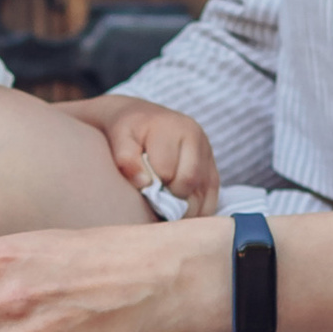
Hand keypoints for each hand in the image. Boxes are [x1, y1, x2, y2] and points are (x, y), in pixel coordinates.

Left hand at [61, 91, 220, 214]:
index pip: (167, 170)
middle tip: (153, 202)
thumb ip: (126, 158)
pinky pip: (212, 199)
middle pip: (190, 181)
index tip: (139, 191)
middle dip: (169, 198)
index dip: (151, 187)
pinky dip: (197, 212)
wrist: (141, 118)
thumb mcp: (120, 137)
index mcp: (174, 127)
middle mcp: (197, 138)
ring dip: (184, 209)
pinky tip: (179, 214)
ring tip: (164, 211)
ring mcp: (208, 154)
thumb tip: (144, 183)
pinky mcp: (212, 169)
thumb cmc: (128, 130)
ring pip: (204, 194)